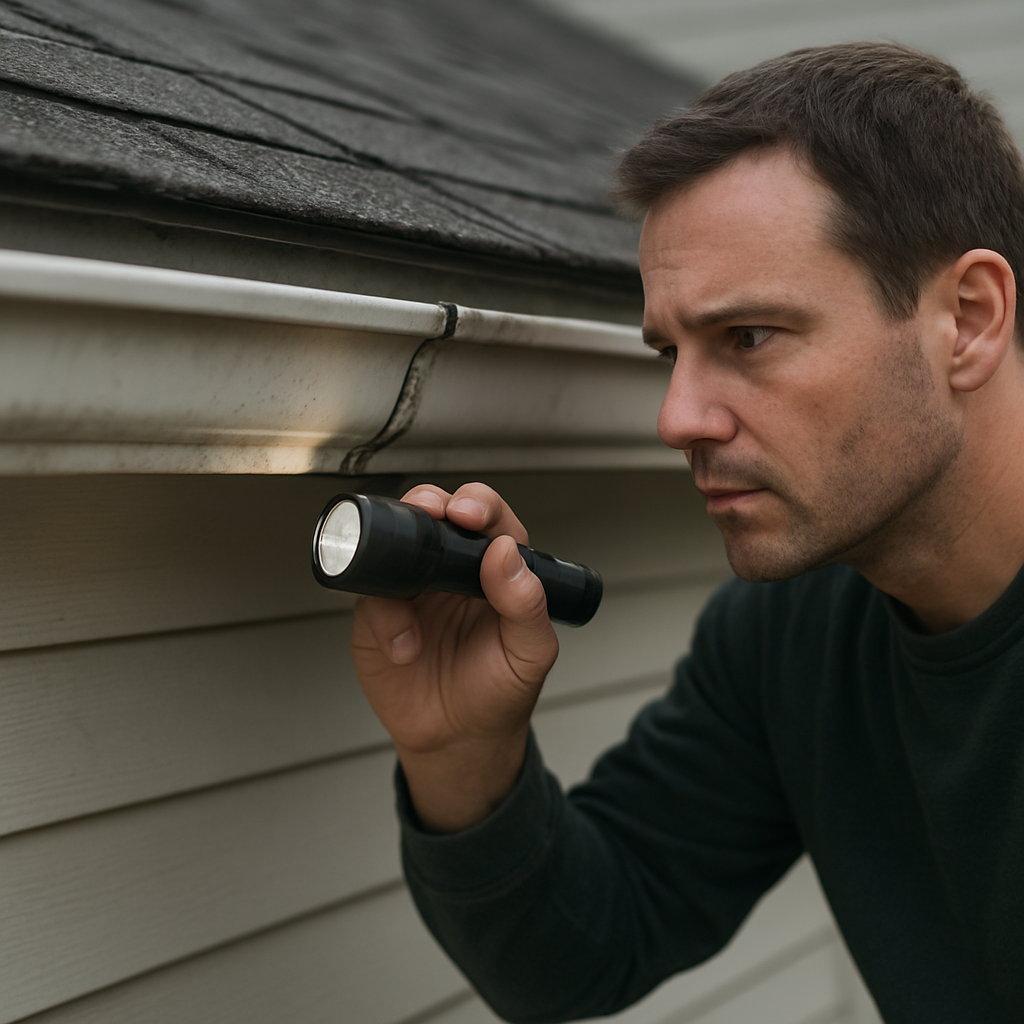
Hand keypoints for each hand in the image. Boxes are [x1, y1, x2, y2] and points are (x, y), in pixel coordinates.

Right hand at [351, 482, 558, 831]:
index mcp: (495, 570)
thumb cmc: (498, 693)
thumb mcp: (530, 654)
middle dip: (431, 503)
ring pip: (397, 543)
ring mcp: (412, 588)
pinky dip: (385, 618)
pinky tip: (406, 647)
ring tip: (412, 590)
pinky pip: (371, 597)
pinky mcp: (378, 615)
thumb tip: (506, 554)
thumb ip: (527, 605)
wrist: (456, 741)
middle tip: (433, 513)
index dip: (480, 505)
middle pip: (437, 514)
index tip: (472, 514)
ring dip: (399, 549)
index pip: (491, 520)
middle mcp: (452, 570)